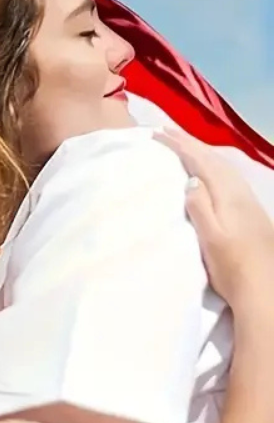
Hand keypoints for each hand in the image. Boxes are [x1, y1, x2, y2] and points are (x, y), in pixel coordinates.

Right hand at [155, 127, 273, 311]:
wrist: (265, 290)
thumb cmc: (233, 268)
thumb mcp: (212, 239)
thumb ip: (201, 208)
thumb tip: (191, 180)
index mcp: (229, 197)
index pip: (202, 163)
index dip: (181, 146)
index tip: (158, 134)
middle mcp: (240, 194)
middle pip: (214, 160)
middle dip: (191, 143)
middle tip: (167, 132)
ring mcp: (248, 202)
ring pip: (223, 167)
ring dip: (202, 153)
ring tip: (184, 146)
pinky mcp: (250, 212)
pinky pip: (228, 177)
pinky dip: (212, 166)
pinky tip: (208, 173)